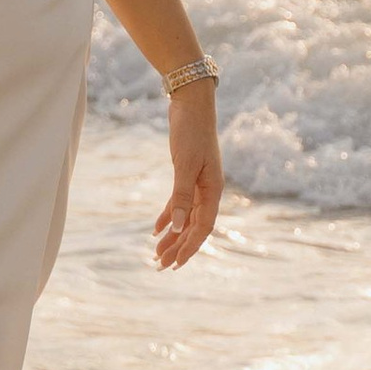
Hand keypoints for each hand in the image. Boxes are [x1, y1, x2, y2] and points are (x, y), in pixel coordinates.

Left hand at [152, 81, 222, 270]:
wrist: (191, 103)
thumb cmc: (191, 131)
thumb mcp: (185, 165)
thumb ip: (181, 196)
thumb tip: (178, 228)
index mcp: (213, 190)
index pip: (203, 227)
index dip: (190, 247)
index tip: (175, 265)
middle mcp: (209, 190)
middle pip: (194, 226)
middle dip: (179, 247)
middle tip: (161, 266)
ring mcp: (199, 182)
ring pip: (186, 217)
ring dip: (173, 236)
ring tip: (157, 254)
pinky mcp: (187, 174)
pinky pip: (179, 203)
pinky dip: (169, 217)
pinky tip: (157, 230)